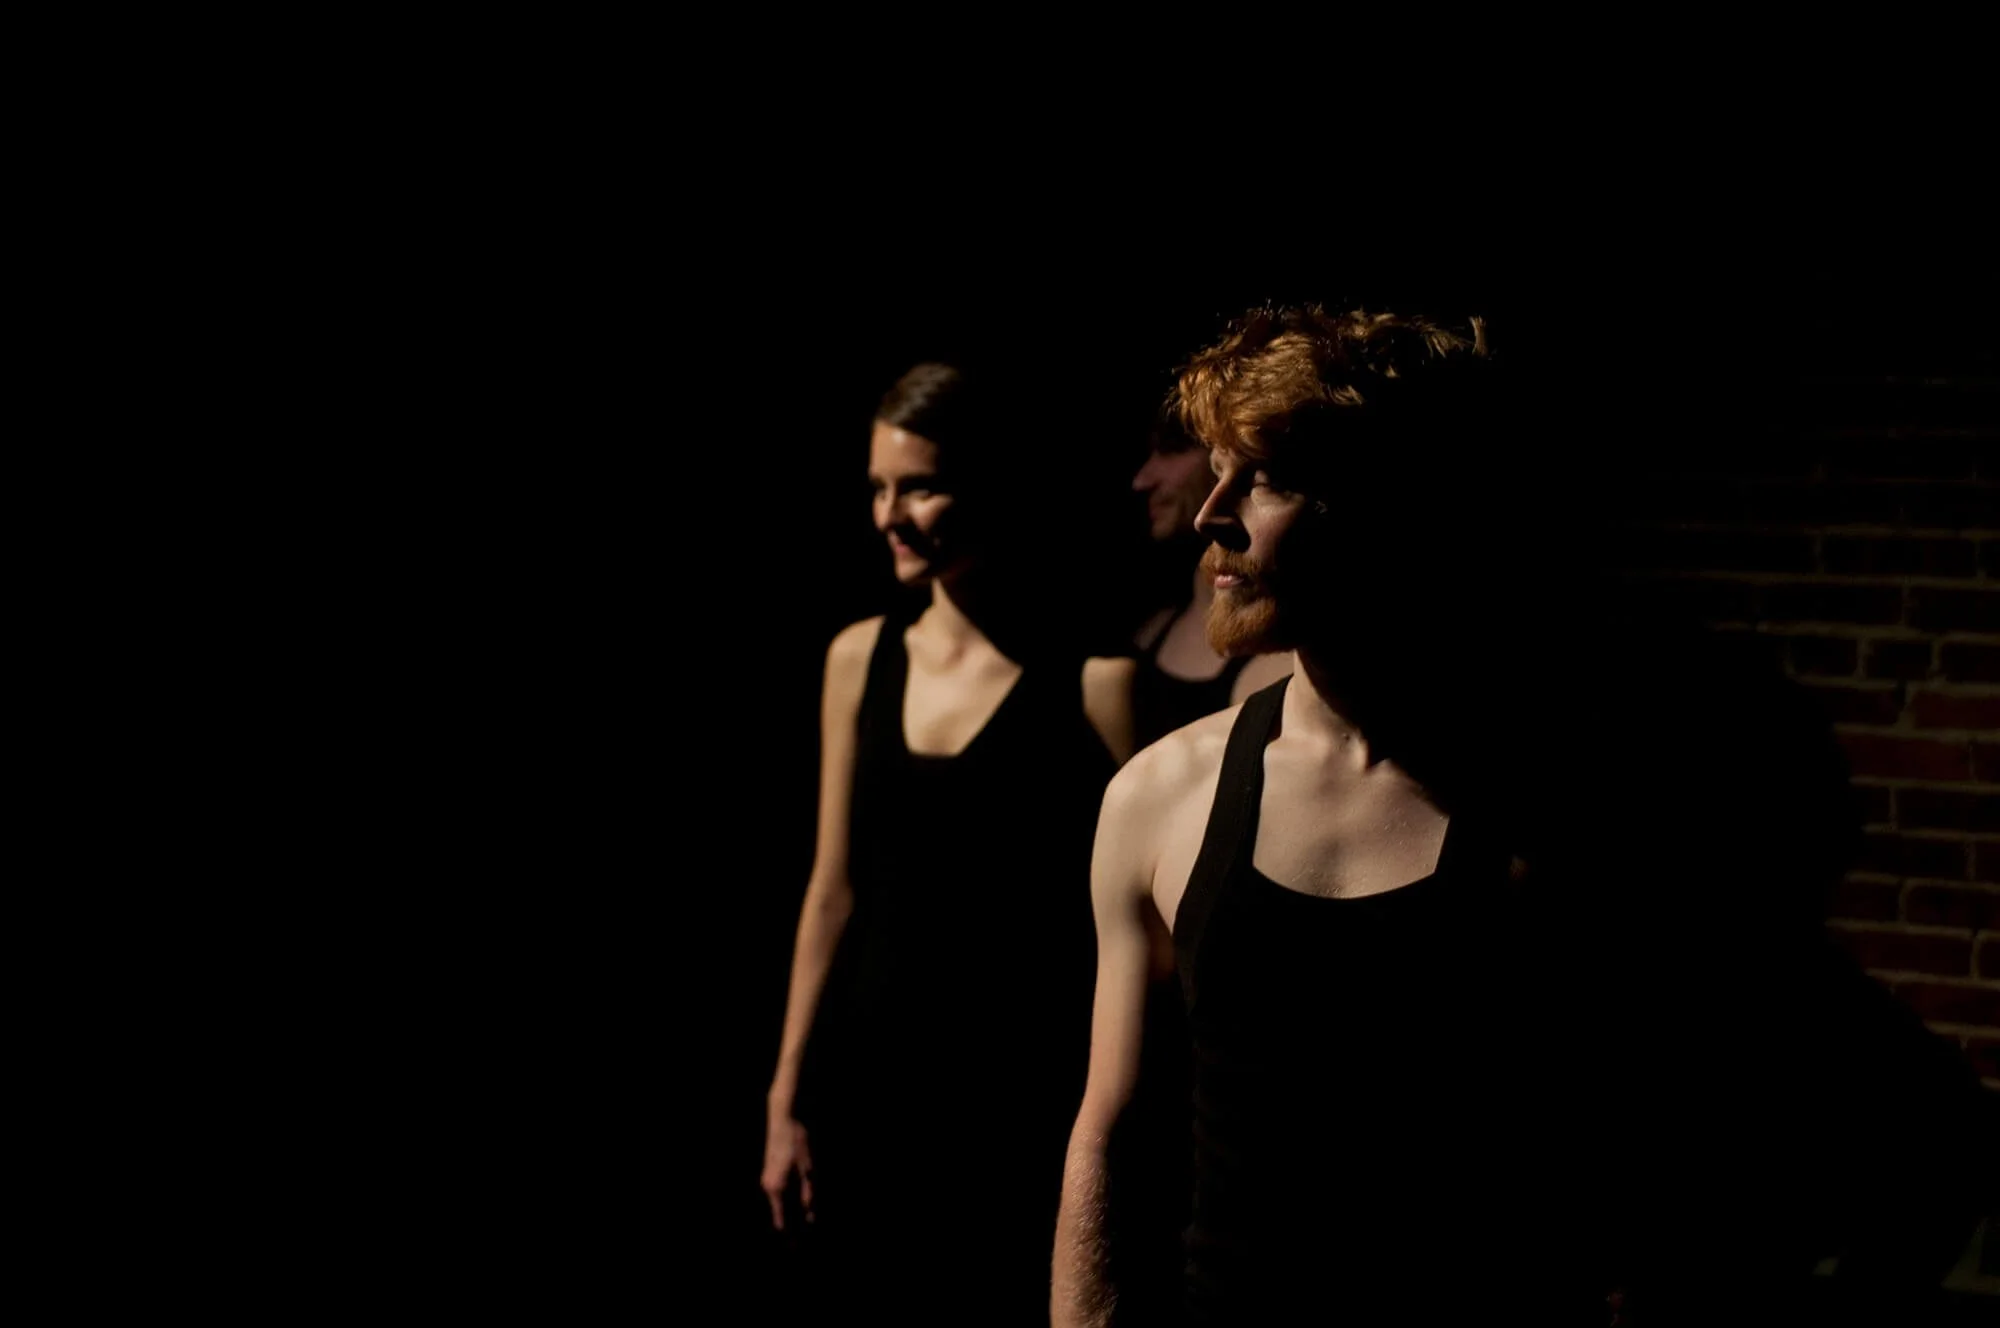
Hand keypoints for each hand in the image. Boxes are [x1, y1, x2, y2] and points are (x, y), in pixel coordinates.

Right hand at [761, 1109, 814, 1230]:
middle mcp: (768, 1187)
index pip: (782, 1219)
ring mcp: (767, 1179)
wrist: (783, 1118)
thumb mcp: (808, 1168)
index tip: (794, 1249)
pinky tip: (800, 1201)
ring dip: (792, 1211)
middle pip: (781, 1212)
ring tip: (805, 1222)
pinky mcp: (770, 1172)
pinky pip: (780, 1192)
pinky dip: (789, 1199)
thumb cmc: (797, 1142)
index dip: (790, 1234)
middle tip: (802, 1239)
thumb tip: (809, 1214)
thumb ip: (808, 1192)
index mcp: (777, 1189)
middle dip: (792, 1225)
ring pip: (780, 1202)